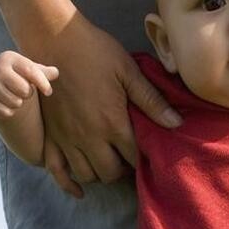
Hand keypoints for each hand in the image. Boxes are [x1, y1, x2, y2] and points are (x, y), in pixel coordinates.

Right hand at [0, 50, 57, 119]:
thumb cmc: (17, 76)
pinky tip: (5, 103)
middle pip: (25, 90)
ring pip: (17, 102)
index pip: (31, 72)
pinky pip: (8, 112)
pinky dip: (10, 111)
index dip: (43, 84)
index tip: (48, 92)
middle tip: (22, 90)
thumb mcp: (30, 70)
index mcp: (9, 58)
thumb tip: (55, 73)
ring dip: (19, 102)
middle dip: (28, 93)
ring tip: (13, 95)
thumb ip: (44, 72)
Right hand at [34, 15, 181, 198]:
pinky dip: (68, 184)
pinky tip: (80, 190)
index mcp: (111, 122)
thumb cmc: (95, 52)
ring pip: (88, 175)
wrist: (53, 38)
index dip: (145, 159)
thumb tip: (177, 124)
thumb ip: (152, 101)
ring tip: (109, 162)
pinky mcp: (51, 136)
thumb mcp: (129, 72)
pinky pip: (57, 171)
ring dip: (101, 174)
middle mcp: (89, 137)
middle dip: (124, 170)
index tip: (151, 155)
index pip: (134, 157)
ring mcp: (67, 139)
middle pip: (111, 173)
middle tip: (129, 158)